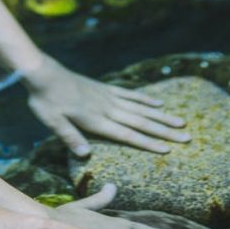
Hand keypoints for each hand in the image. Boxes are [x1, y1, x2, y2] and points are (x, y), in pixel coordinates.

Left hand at [22, 56, 189, 155]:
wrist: (43, 73)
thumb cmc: (45, 101)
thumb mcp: (52, 122)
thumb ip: (69, 137)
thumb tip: (84, 155)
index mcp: (96, 119)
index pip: (127, 134)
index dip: (148, 143)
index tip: (168, 150)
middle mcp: (107, 108)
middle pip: (141, 122)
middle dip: (164, 131)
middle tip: (187, 137)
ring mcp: (108, 96)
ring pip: (140, 108)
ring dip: (161, 116)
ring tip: (181, 121)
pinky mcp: (105, 88)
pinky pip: (130, 94)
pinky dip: (145, 99)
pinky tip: (158, 104)